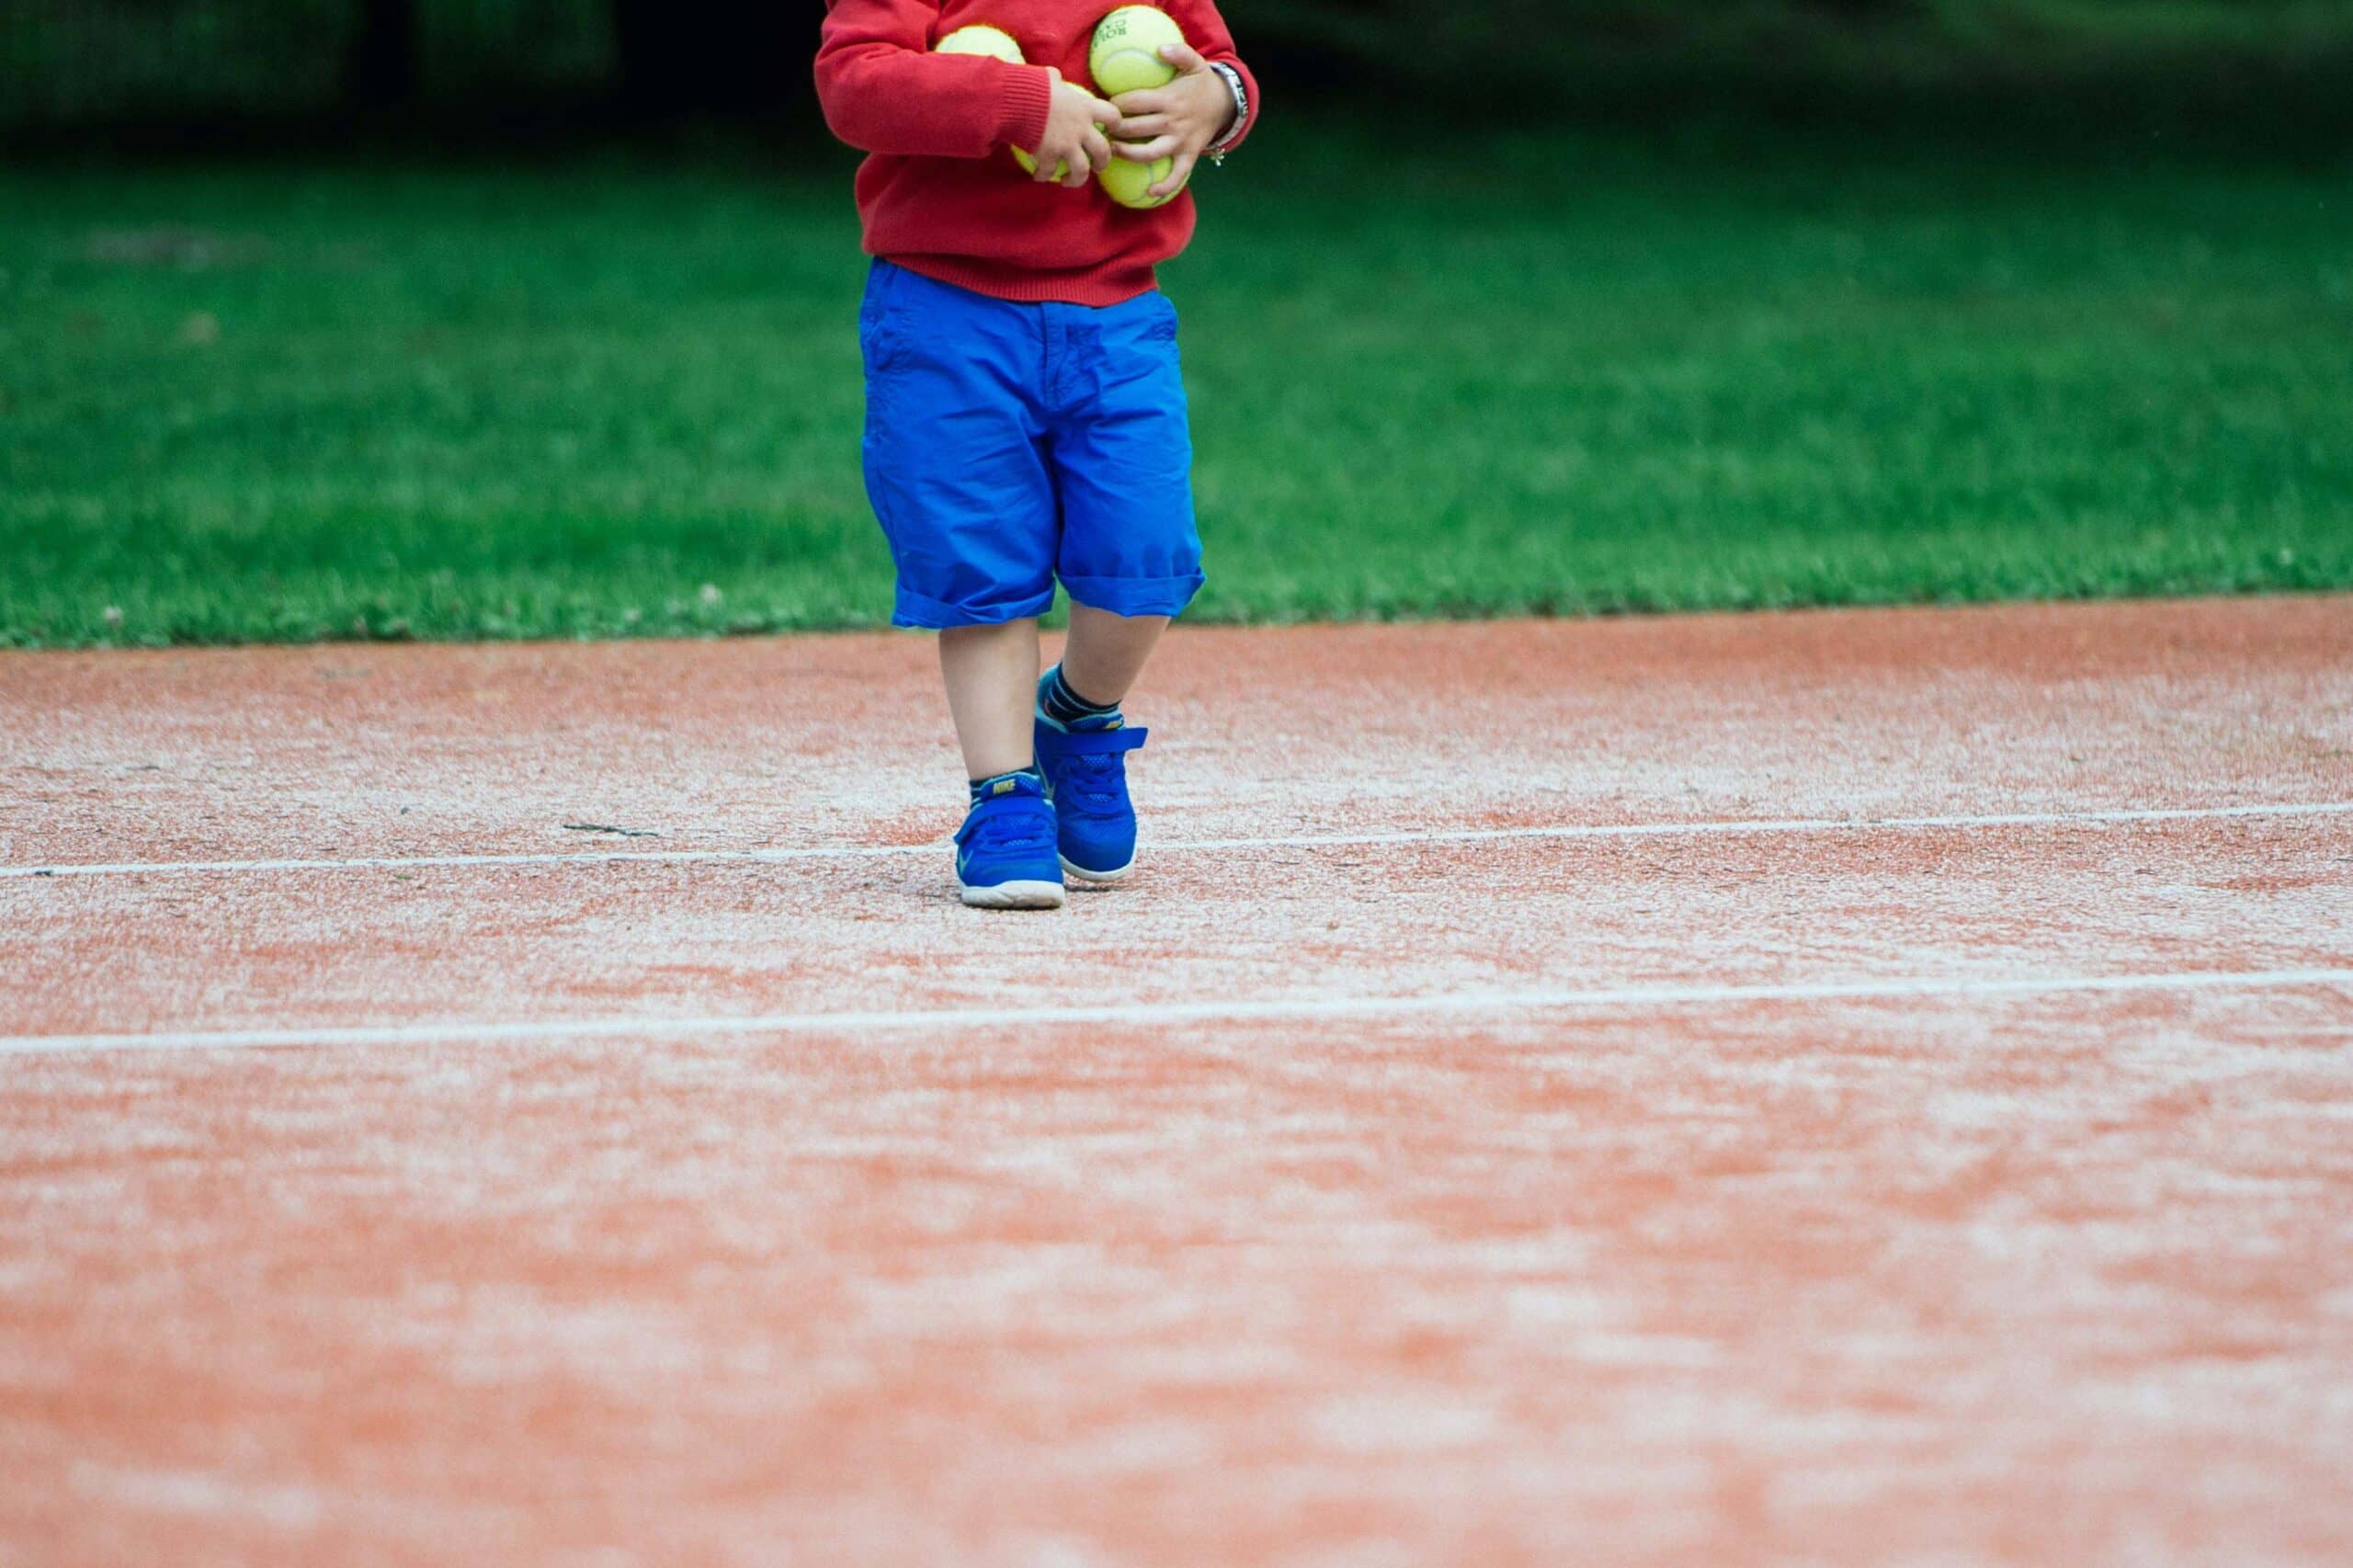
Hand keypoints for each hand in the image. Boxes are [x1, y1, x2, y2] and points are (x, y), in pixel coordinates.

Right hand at [1032, 69, 1117, 188]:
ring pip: (1082, 170)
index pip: (1112, 116)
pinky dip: (1043, 176)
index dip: (1115, 124)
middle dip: (1103, 163)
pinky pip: (1049, 172)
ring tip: (1068, 181)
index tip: (1110, 130)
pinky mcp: (1049, 156)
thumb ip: (1057, 80)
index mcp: (1085, 108)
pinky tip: (1038, 176)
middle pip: (1103, 151)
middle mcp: (1081, 129)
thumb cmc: (1032, 85)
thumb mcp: (1050, 78)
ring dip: (1077, 179)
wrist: (1015, 100)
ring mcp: (1066, 144)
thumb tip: (1054, 77)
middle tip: (1096, 167)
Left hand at [1107, 42, 1236, 198]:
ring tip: (1112, 150)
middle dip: (1115, 129)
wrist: (1226, 103)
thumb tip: (1160, 48)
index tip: (1106, 105)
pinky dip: (1165, 186)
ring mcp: (1180, 140)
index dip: (1116, 104)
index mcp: (1169, 99)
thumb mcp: (1195, 62)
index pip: (1135, 102)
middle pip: (1136, 128)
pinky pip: (1178, 174)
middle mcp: (1173, 121)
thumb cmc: (1202, 83)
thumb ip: (1179, 53)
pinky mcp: (1189, 154)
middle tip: (1101, 128)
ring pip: (1149, 152)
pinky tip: (1149, 193)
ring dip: (1128, 154)